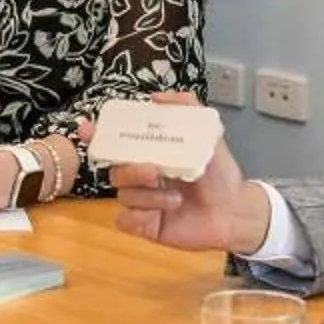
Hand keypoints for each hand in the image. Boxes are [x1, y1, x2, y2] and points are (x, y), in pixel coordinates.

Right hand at [109, 92, 265, 251]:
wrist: (236, 211)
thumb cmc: (220, 174)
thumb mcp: (208, 135)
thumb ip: (187, 108)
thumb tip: (156, 97)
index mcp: (151, 153)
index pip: (116, 142)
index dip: (96, 135)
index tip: (87, 128)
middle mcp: (141, 176)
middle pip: (115, 170)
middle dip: (130, 170)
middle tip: (154, 171)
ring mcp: (142, 201)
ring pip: (122, 195)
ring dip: (148, 195)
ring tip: (177, 198)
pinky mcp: (144, 225)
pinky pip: (124, 220)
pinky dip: (138, 216)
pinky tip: (160, 214)